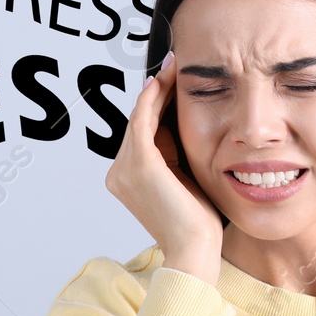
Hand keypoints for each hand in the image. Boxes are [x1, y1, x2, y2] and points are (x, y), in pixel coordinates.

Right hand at [104, 51, 224, 282]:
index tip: (169, 82)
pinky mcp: (140, 165)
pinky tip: (163, 81)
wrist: (195, 249)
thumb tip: (183, 126)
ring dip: (156, 89)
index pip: (141, 133)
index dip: (154, 105)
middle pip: (138, 123)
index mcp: (127, 179)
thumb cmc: (196, 224)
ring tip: (172, 68)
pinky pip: (143, 121)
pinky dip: (152, 99)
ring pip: (140, 118)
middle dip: (155, 92)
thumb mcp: (184, 182)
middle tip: (172, 66)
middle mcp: (119, 173)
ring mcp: (125, 169)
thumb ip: (176, 157)